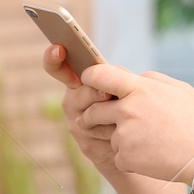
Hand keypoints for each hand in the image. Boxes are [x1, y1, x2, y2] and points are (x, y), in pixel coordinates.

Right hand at [41, 45, 119, 176]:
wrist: (139, 141)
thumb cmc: (132, 106)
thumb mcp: (126, 86)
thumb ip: (115, 78)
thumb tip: (107, 87)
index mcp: (81, 81)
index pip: (58, 67)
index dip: (53, 58)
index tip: (58, 49)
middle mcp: (73, 100)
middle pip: (79, 92)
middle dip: (94, 93)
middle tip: (108, 95)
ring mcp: (77, 123)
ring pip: (89, 114)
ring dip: (110, 115)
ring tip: (126, 118)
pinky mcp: (86, 144)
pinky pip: (97, 135)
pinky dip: (114, 133)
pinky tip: (124, 133)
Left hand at [78, 63, 193, 182]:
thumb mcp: (179, 90)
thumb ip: (150, 80)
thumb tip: (131, 78)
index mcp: (141, 89)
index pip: (100, 76)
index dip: (90, 79)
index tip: (89, 83)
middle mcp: (128, 111)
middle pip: (94, 111)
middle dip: (93, 116)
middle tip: (99, 120)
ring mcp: (125, 136)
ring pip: (110, 136)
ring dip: (121, 139)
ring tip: (150, 142)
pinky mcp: (125, 158)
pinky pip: (119, 156)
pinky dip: (131, 158)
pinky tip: (153, 157)